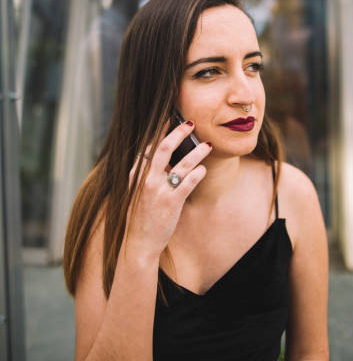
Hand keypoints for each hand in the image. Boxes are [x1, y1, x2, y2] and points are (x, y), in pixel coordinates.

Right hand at [125, 120, 211, 258]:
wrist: (139, 242)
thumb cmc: (140, 216)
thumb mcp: (138, 192)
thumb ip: (148, 175)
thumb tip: (163, 160)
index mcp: (137, 175)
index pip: (149, 146)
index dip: (161, 131)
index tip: (171, 118)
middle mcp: (147, 180)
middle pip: (164, 148)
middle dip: (179, 133)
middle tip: (191, 123)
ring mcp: (159, 191)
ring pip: (181, 164)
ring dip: (197, 152)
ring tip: (208, 145)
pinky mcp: (171, 202)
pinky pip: (188, 183)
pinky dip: (197, 174)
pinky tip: (203, 170)